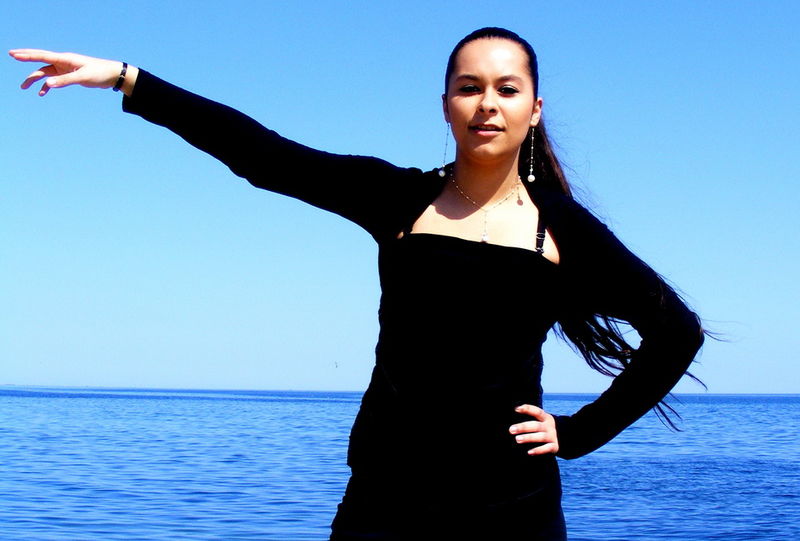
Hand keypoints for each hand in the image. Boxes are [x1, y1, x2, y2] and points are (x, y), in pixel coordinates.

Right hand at [9, 49, 134, 95]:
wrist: (112, 75)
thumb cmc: (99, 73)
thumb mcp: (82, 77)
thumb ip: (65, 80)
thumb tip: (47, 84)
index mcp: (65, 59)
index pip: (42, 56)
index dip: (27, 55)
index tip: (14, 54)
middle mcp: (63, 62)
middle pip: (40, 61)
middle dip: (26, 59)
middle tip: (11, 56)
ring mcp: (66, 69)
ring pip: (46, 73)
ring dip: (35, 79)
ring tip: (24, 87)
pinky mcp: (70, 76)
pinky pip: (55, 80)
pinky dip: (48, 86)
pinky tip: (42, 93)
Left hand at [509, 404, 558, 455]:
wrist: (564, 438)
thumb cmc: (544, 428)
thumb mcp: (541, 421)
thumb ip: (531, 419)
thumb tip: (514, 417)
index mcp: (545, 418)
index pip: (537, 412)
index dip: (527, 409)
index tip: (516, 409)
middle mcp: (549, 426)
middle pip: (536, 425)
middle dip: (523, 427)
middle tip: (511, 430)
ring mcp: (552, 436)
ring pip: (541, 437)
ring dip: (529, 438)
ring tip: (517, 439)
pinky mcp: (554, 446)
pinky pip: (547, 448)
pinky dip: (538, 450)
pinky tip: (529, 452)